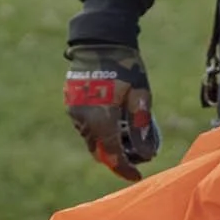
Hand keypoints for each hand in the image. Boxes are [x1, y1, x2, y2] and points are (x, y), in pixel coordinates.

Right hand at [65, 43, 158, 181]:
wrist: (101, 42)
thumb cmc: (126, 67)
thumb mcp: (141, 95)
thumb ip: (141, 125)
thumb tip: (147, 154)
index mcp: (100, 118)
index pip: (111, 154)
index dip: (124, 169)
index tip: (137, 178)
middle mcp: (82, 119)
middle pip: (99, 150)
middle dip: (117, 157)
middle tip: (138, 158)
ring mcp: (74, 112)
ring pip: (92, 138)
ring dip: (109, 143)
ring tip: (130, 137)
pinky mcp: (72, 104)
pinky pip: (86, 126)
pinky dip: (100, 130)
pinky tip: (117, 122)